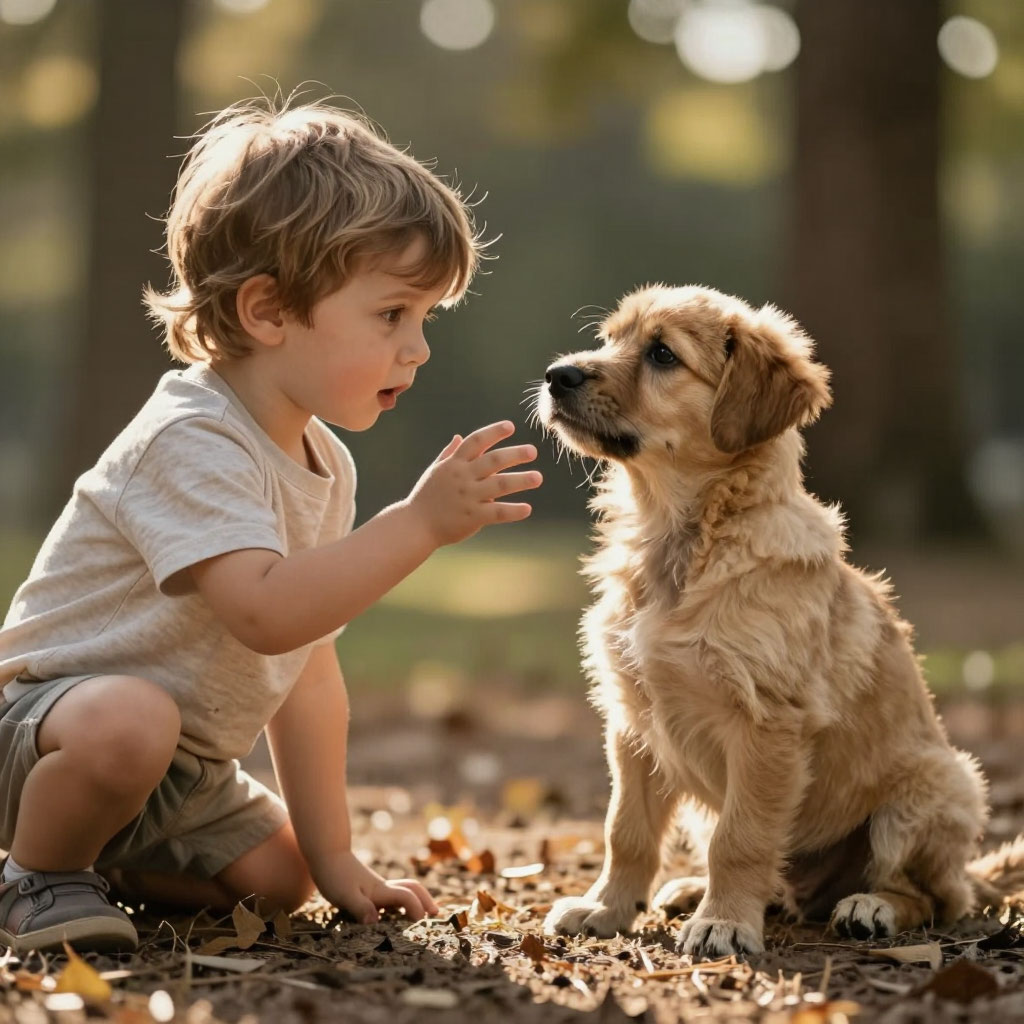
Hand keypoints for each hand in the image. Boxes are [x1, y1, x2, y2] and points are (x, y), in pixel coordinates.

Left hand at [316, 851, 438, 923]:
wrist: (326, 854)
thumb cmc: (334, 875)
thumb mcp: (345, 896)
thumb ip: (361, 908)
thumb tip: (374, 922)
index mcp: (381, 891)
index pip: (407, 897)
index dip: (416, 908)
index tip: (421, 923)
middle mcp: (383, 888)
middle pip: (413, 888)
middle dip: (426, 899)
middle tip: (436, 914)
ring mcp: (377, 887)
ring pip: (405, 889)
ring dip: (417, 898)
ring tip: (422, 913)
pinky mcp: (370, 888)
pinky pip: (393, 893)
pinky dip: (403, 900)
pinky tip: (396, 912)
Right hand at [405, 421, 541, 546]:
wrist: (414, 525)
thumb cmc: (426, 497)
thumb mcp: (435, 472)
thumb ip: (449, 454)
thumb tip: (459, 437)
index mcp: (454, 464)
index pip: (476, 441)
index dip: (493, 432)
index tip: (511, 427)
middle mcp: (462, 477)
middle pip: (493, 460)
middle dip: (514, 454)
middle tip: (532, 451)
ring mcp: (468, 497)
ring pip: (499, 484)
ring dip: (521, 480)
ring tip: (538, 477)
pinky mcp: (472, 517)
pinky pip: (497, 512)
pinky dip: (513, 511)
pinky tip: (527, 508)